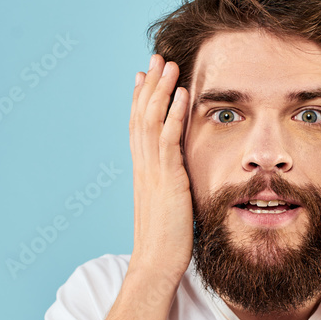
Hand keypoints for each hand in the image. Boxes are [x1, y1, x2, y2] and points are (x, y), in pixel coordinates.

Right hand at [126, 54, 192, 281]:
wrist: (156, 263)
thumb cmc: (167, 241)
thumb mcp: (169, 206)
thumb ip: (172, 187)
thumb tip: (179, 180)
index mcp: (143, 171)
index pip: (138, 126)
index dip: (140, 99)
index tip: (143, 75)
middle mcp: (143, 166)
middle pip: (142, 115)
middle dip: (149, 84)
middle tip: (156, 57)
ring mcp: (152, 171)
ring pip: (152, 121)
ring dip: (161, 90)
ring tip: (169, 64)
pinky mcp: (166, 179)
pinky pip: (169, 140)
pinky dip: (174, 114)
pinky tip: (182, 95)